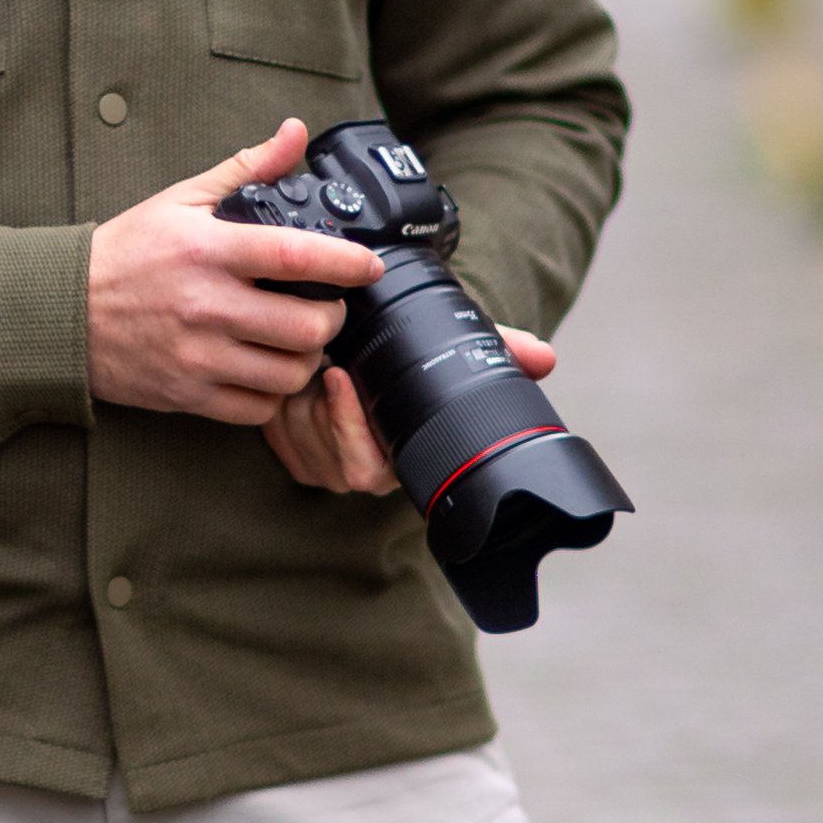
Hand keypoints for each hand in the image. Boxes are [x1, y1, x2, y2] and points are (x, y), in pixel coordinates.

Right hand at [87, 119, 385, 422]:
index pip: (297, 257)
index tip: (369, 265)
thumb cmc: (126, 253)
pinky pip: (258, 410)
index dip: (347, 263)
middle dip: (332, 318)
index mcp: (208, 250)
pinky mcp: (188, 395)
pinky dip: (272, 393)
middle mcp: (205, 306)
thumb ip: (245, 169)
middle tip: (327, 307)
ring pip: (290, 374)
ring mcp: (197, 356)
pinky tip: (264, 369)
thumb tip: (293, 133)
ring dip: (307, 358)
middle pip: (307, 327)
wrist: (61, 312)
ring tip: (298, 340)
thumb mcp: (181, 200)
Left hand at [264, 331, 556, 494]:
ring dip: (297, 394)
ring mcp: (322, 467)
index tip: (340, 378)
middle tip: (319, 359)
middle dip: (321, 404)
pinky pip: (276, 434)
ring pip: (296, 435)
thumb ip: (496, 351)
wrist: (356, 359)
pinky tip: (294, 378)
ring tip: (310, 359)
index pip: (370, 465)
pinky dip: (280, 401)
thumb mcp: (441, 352)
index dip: (350, 425)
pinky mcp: (291, 455)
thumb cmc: (403, 367)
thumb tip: (545, 356)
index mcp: (399, 460)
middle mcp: (360, 472)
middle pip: (324, 449)